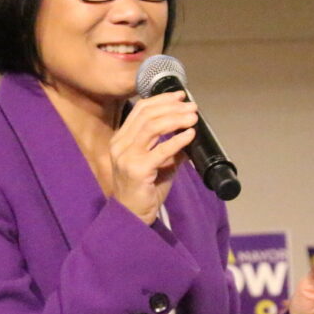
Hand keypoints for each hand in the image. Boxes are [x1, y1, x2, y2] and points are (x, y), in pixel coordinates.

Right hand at [109, 91, 197, 223]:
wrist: (133, 217)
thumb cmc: (144, 191)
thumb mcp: (158, 164)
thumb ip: (170, 148)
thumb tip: (189, 133)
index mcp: (121, 140)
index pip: (140, 110)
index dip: (162, 99)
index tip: (180, 96)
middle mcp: (120, 145)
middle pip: (147, 115)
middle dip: (172, 107)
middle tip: (192, 107)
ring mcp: (126, 157)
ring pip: (152, 127)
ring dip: (176, 119)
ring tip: (193, 118)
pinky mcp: (137, 170)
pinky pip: (161, 150)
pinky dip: (177, 140)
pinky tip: (190, 135)